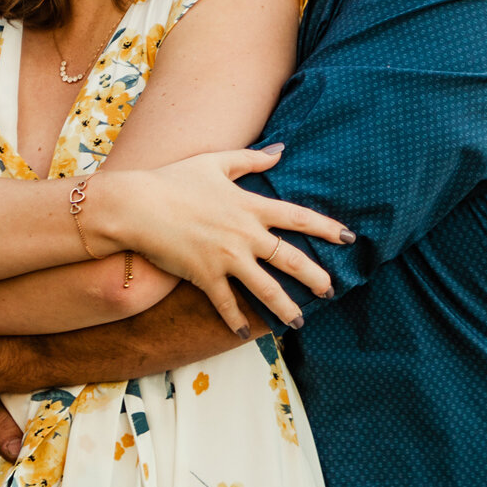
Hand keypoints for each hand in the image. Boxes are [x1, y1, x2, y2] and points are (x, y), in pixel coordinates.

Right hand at [96, 147, 352, 333]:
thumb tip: (281, 150)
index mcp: (250, 206)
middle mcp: (244, 234)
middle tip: (331, 290)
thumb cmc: (174, 179)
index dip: (325, 228)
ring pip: (265, 288)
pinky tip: (245, 335)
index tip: (348, 238)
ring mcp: (226, 258)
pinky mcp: (205, 276)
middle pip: (290, 259)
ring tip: (300, 322)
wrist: (138, 205)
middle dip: (314, 277)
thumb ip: (251, 158)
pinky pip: (226, 304)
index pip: (297, 218)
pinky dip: (235, 321)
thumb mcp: (216, 161)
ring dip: (286, 307)